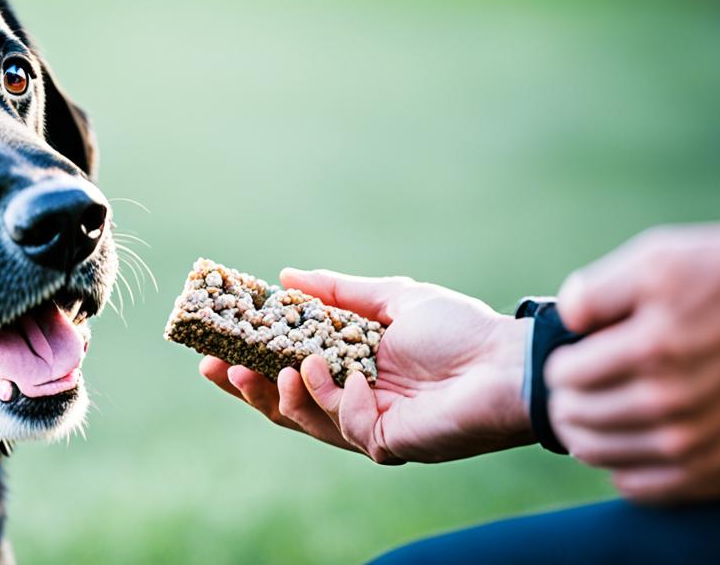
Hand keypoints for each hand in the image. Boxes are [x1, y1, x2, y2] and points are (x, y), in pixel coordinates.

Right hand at [201, 269, 531, 462]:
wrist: (507, 363)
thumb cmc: (460, 331)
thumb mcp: (391, 299)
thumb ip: (338, 291)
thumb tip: (286, 275)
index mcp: (348, 367)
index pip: (284, 371)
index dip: (247, 363)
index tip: (212, 346)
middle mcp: (351, 400)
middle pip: (282, 404)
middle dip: (245, 387)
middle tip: (216, 365)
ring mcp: (366, 425)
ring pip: (303, 421)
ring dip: (285, 394)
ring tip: (284, 368)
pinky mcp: (385, 443)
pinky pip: (345, 427)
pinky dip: (338, 399)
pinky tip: (348, 377)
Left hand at [546, 216, 719, 502]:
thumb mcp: (655, 261)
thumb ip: (596, 291)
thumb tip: (563, 320)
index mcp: (651, 350)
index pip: (564, 377)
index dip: (560, 366)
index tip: (570, 360)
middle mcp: (673, 401)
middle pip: (579, 418)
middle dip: (565, 402)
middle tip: (570, 391)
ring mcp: (698, 439)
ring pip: (604, 455)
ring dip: (585, 436)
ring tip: (588, 417)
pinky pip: (648, 488)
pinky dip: (625, 471)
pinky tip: (626, 445)